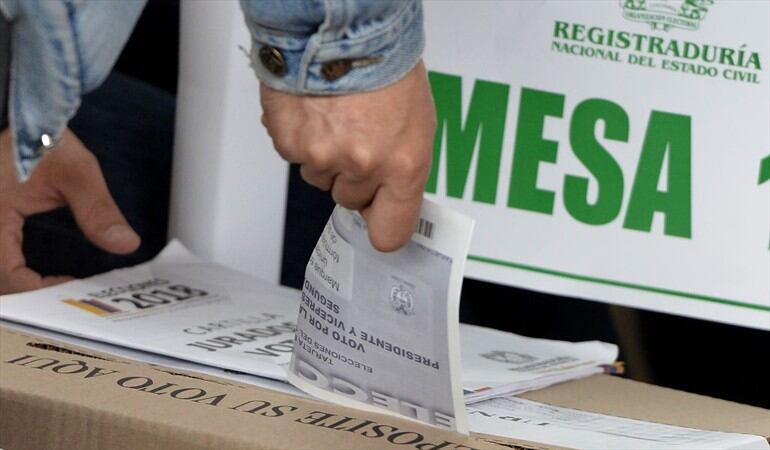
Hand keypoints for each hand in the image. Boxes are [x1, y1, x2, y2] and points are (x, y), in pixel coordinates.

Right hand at [0, 128, 139, 293]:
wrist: (24, 116)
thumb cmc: (43, 139)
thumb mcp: (76, 173)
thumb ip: (98, 211)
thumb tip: (126, 244)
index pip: (7, 277)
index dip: (38, 291)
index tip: (70, 288)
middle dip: (30, 294)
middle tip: (68, 293)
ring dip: (21, 285)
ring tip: (57, 286)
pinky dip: (15, 273)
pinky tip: (42, 274)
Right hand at [260, 60, 435, 251]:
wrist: (342, 29)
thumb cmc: (385, 65)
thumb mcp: (416, 122)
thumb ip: (402, 166)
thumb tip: (391, 194)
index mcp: (404, 164)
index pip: (390, 231)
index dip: (383, 228)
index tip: (381, 223)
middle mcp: (364, 166)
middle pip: (351, 200)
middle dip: (353, 178)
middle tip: (358, 140)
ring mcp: (324, 158)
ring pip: (321, 179)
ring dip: (327, 156)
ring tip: (337, 117)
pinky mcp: (290, 144)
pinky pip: (296, 157)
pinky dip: (302, 138)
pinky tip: (315, 111)